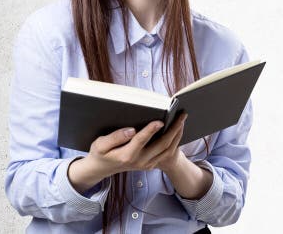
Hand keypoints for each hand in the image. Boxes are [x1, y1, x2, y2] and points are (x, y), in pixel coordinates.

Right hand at [68, 113, 186, 192]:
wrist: (102, 168)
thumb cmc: (101, 153)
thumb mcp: (100, 145)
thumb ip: (114, 137)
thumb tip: (131, 130)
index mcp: (126, 156)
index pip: (141, 141)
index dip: (151, 130)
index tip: (160, 120)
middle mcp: (139, 161)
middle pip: (161, 145)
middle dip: (174, 129)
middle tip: (182, 115)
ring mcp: (146, 164)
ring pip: (168, 150)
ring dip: (177, 135)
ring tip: (182, 120)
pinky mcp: (150, 164)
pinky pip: (166, 153)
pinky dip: (174, 141)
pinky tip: (177, 129)